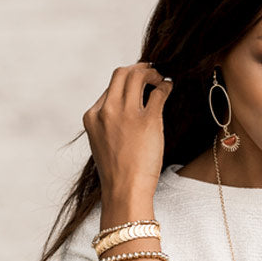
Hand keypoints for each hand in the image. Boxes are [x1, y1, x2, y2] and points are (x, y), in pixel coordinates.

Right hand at [82, 61, 173, 198]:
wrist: (124, 191)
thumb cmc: (117, 172)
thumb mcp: (102, 142)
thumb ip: (109, 122)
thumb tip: (126, 106)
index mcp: (92, 117)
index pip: (109, 88)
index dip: (125, 83)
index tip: (137, 84)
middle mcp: (107, 111)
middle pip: (122, 74)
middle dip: (138, 69)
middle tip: (151, 71)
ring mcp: (126, 114)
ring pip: (139, 76)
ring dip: (152, 73)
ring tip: (161, 78)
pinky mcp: (148, 120)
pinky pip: (159, 92)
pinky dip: (165, 86)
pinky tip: (169, 88)